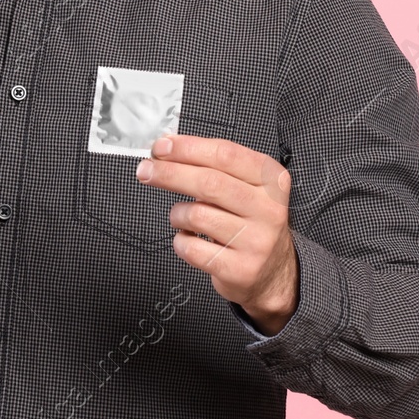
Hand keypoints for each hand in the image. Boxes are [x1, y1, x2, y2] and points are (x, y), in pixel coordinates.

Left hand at [135, 134, 298, 334]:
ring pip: (197, 215)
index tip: (162, 147)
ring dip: (177, 214)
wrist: (272, 271)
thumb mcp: (247, 187)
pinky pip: (192, 248)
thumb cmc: (250, 221)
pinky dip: (180, 241)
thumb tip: (169, 150)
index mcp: (272, 180)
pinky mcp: (239, 269)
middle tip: (146, 170)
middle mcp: (269, 209)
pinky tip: (190, 239)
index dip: (188, 148)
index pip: (226, 154)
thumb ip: (214, 166)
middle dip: (170, 173)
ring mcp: (256, 241)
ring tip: (181, 217)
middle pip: (209, 182)